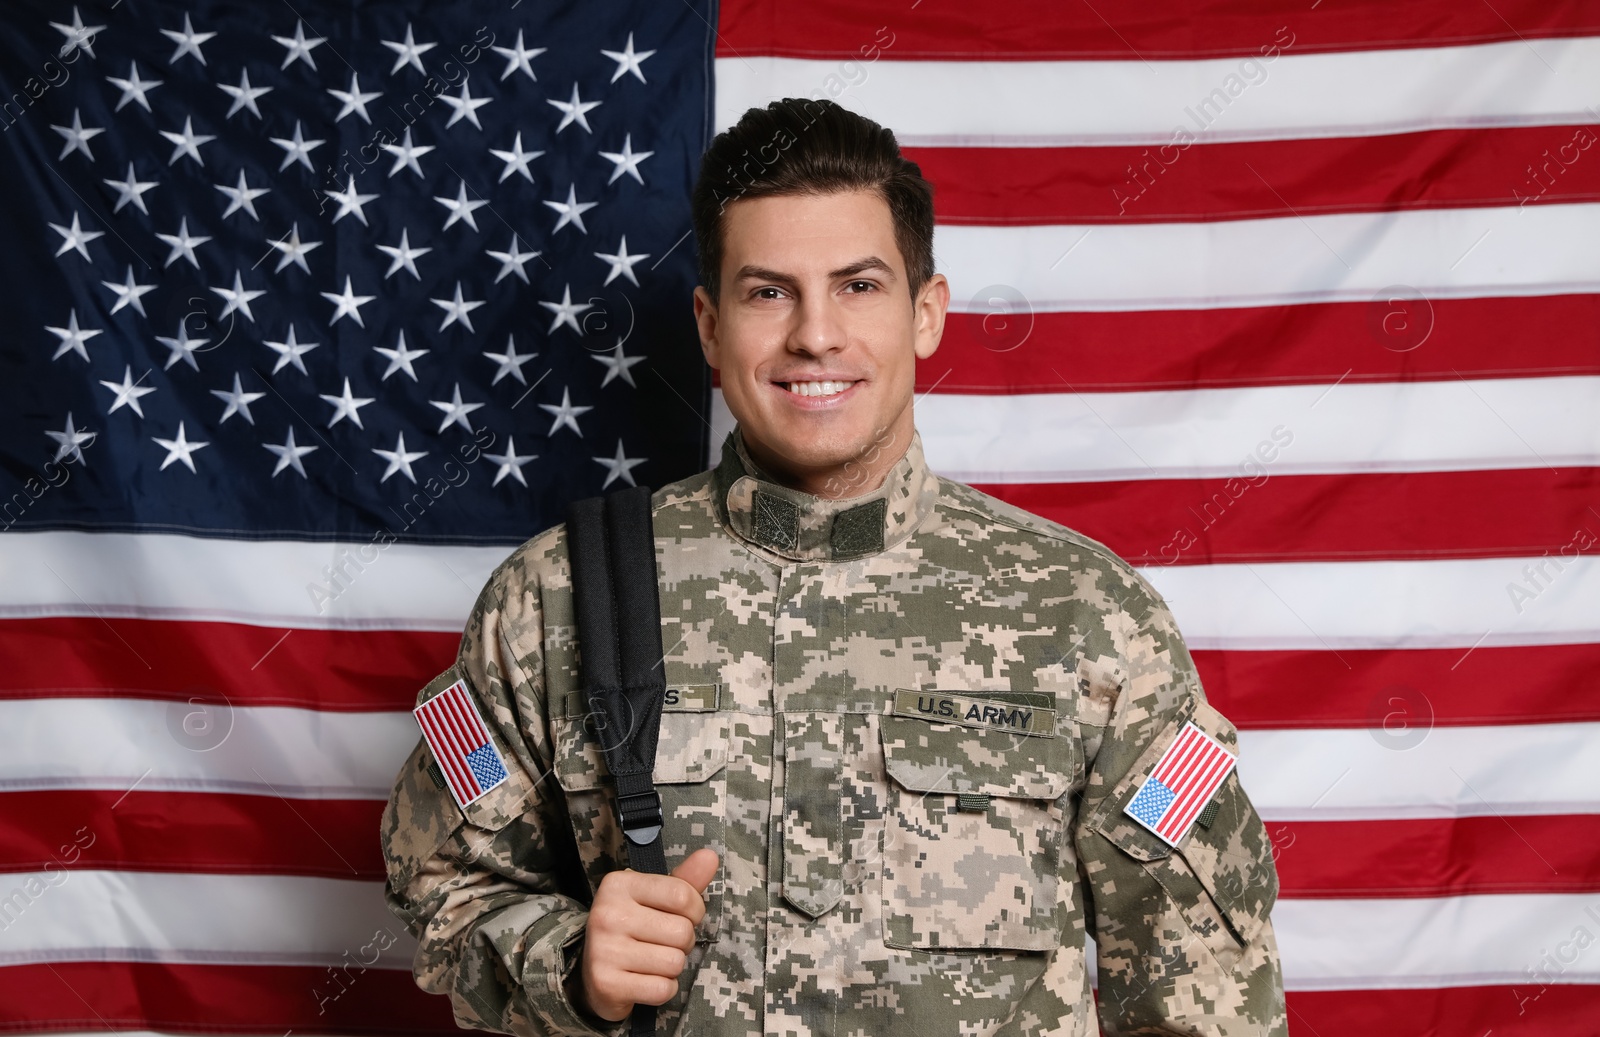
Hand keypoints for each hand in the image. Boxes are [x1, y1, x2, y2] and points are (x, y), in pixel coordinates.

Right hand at [575, 848, 718, 1021]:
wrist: (592, 972)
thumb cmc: (633, 927)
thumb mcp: (655, 897)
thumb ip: (685, 879)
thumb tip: (711, 856)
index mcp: (620, 885)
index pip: (682, 895)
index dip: (695, 910)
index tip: (683, 916)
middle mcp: (607, 914)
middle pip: (682, 932)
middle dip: (683, 942)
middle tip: (664, 942)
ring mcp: (604, 950)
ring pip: (675, 962)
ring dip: (673, 967)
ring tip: (653, 961)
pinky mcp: (607, 984)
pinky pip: (662, 989)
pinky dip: (663, 989)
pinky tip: (646, 980)